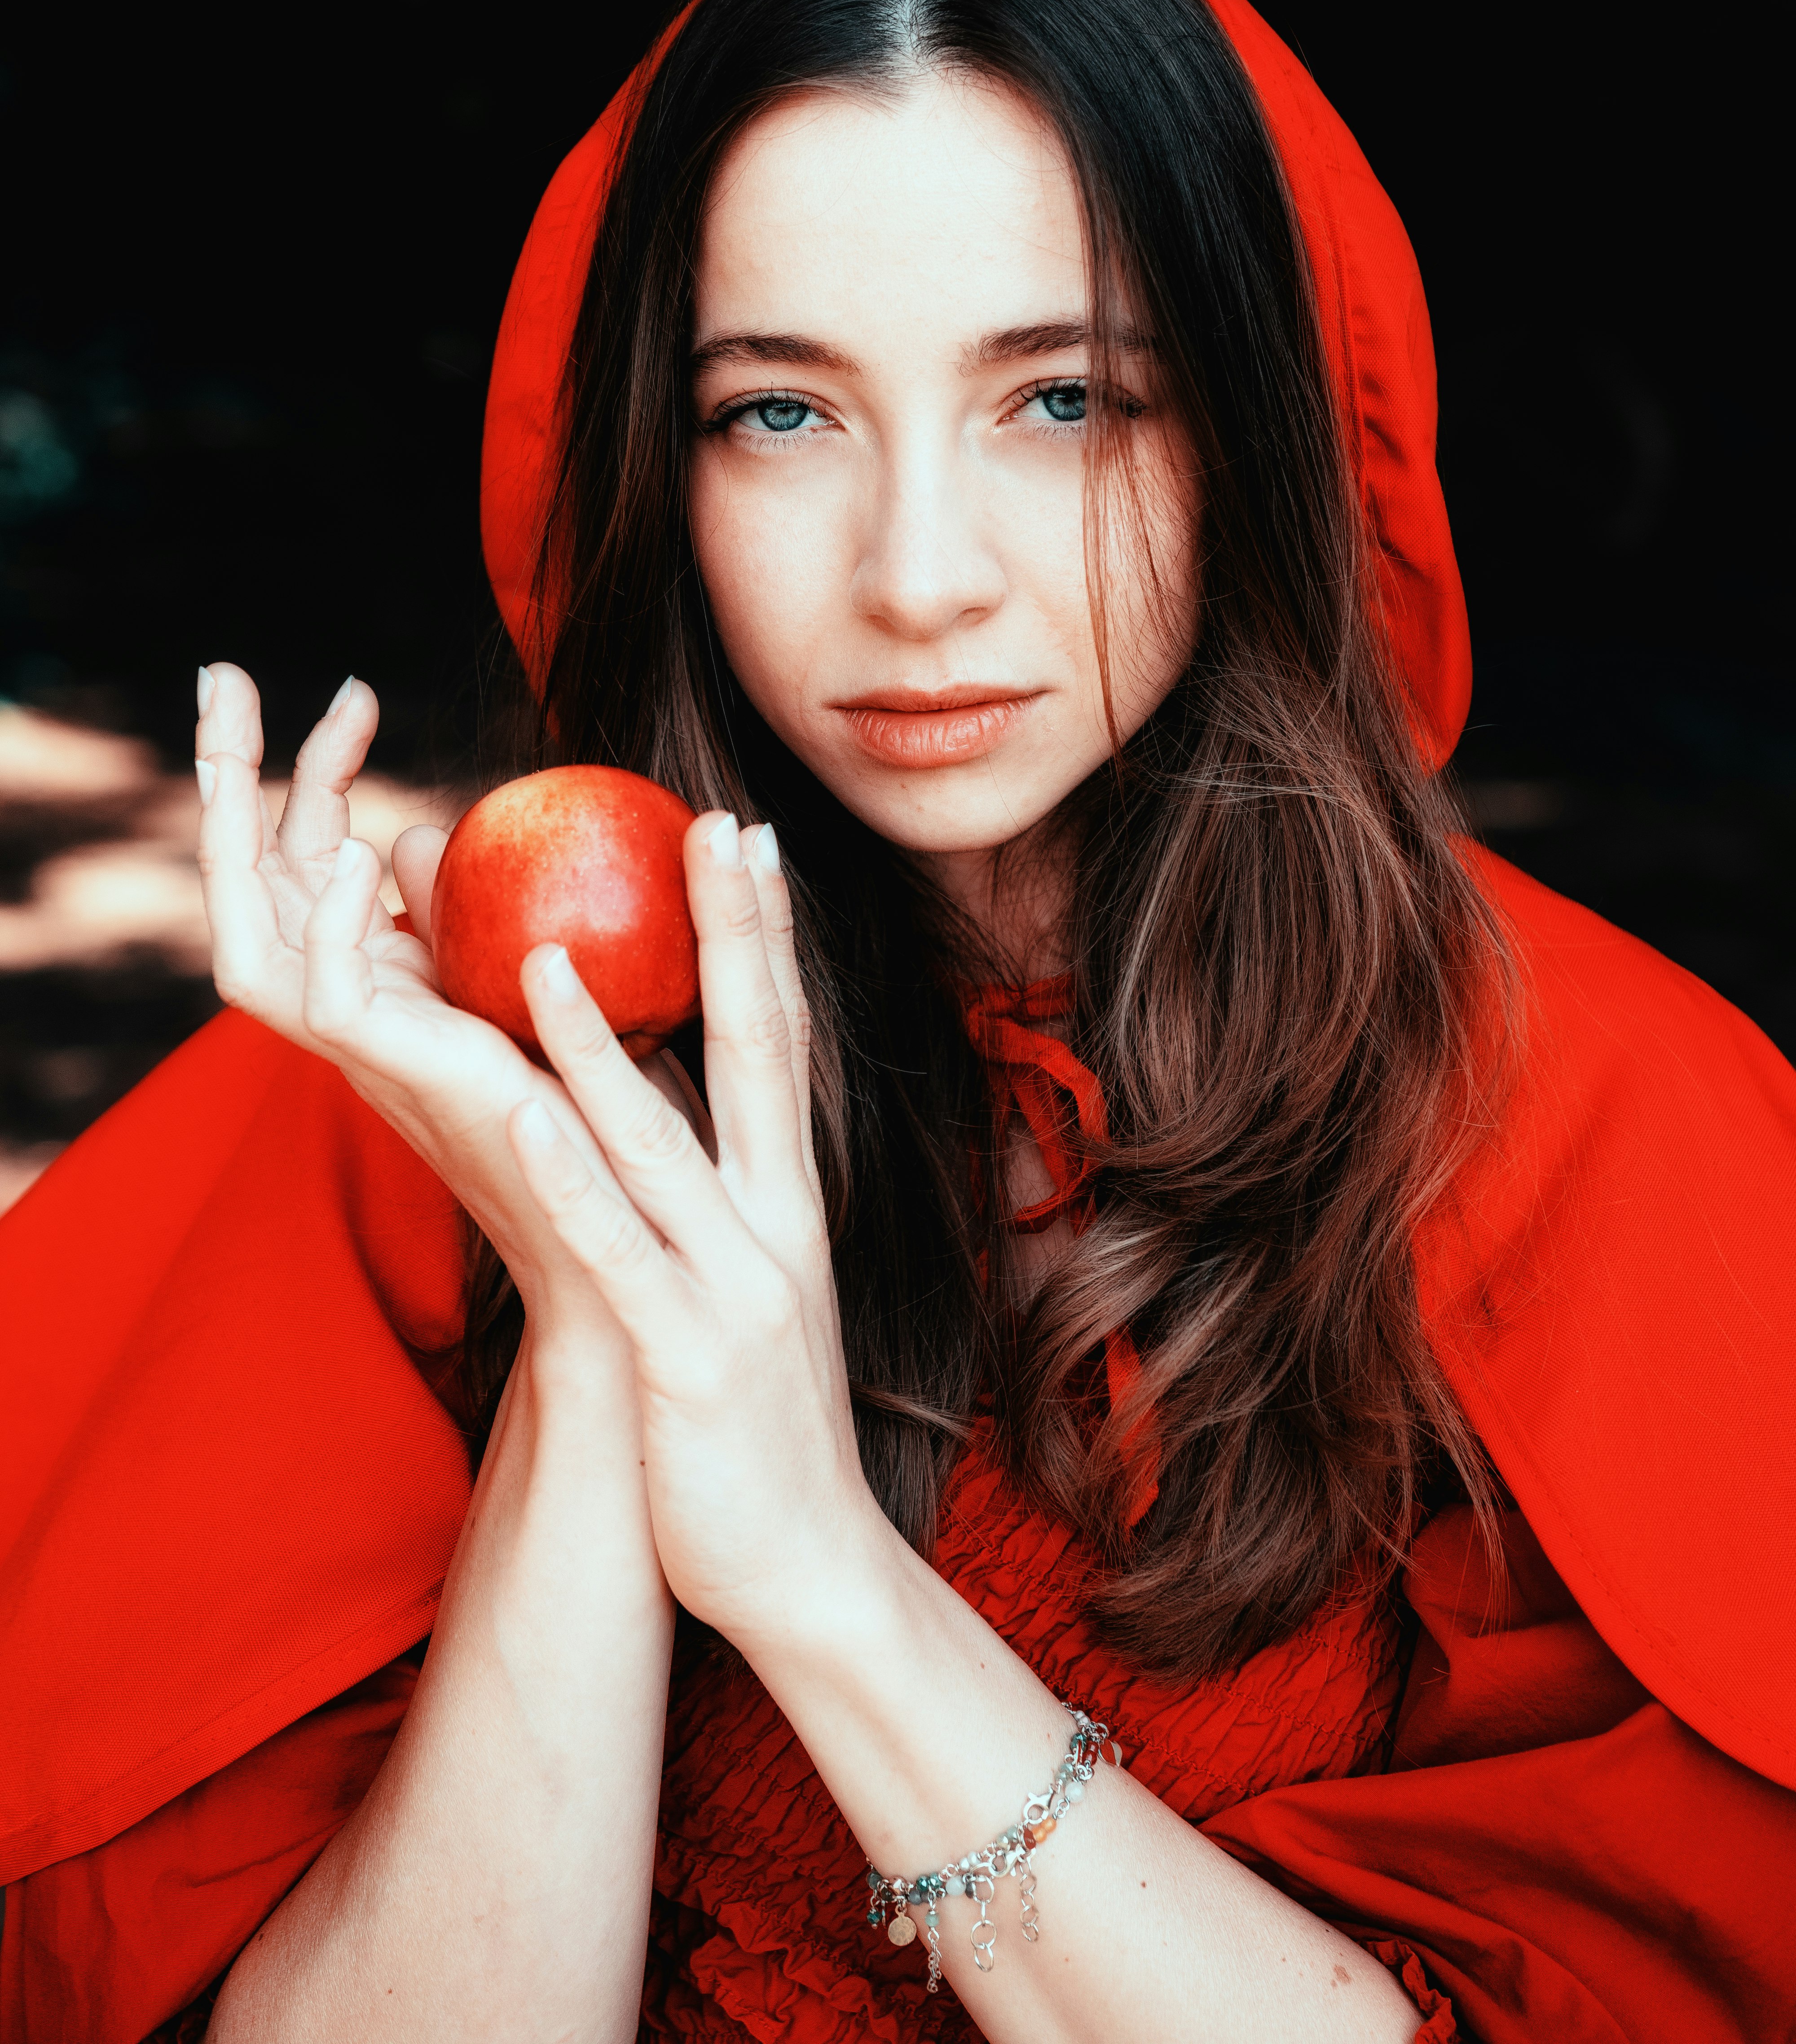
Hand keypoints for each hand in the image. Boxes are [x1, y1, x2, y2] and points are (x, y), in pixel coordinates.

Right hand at [193, 660, 692, 1335]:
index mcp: (388, 981)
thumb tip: (435, 835)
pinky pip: (323, 993)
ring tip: (246, 729)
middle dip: (224, 778)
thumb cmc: (609, 1106)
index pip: (314, 862)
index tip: (359, 692)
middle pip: (249, 880)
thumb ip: (489, 909)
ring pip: (244, 930)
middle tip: (222, 672)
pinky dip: (332, 921)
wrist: (626, 1228)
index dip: (316, 777)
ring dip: (234, 826)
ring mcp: (362, 1046)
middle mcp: (354, 1009)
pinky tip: (362, 852)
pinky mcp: (392, 1079)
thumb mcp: (549, 973)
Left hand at [504, 809, 884, 1647]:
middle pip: (761, 1053)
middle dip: (736, 934)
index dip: (768, 936)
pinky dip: (572, 1181)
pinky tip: (526, 1119)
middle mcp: (775, 1226)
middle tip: (720, 824)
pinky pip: (615, 1255)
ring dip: (605, 1044)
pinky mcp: (679, 1360)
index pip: (785, 1041)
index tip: (749, 836)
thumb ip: (714, 1198)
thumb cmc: (761, 1426)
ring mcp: (732, 1290)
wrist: (813, 1572)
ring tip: (550, 949)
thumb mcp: (748, 1290)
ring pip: (662, 1143)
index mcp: (788, 1204)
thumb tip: (660, 1108)